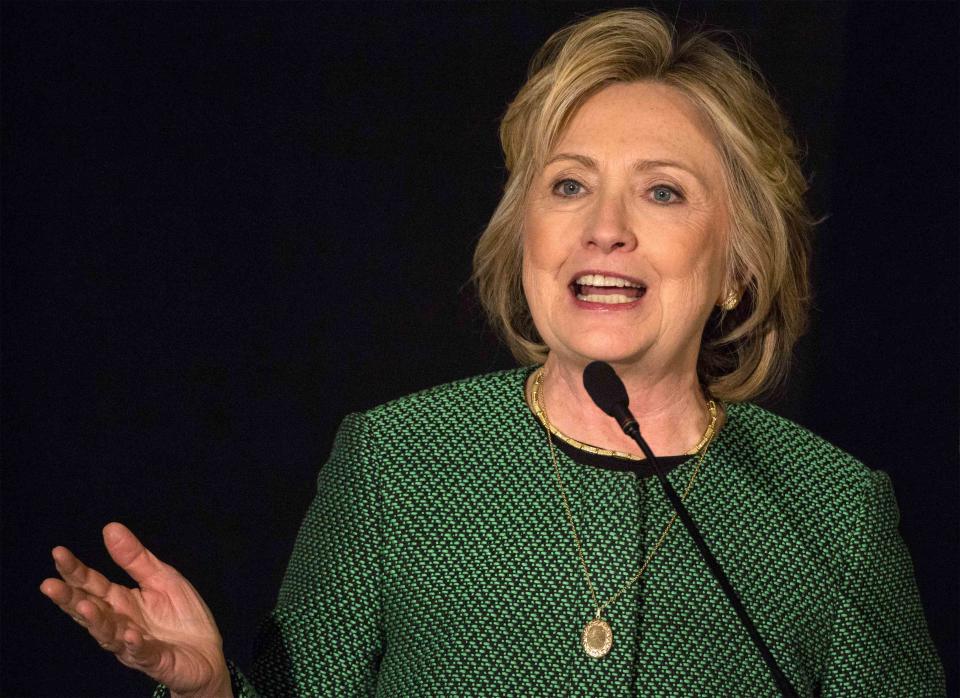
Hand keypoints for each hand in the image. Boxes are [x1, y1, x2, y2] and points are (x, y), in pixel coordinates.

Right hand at [40, 523, 232, 697]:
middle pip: (90, 610)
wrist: (207, 650)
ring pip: (109, 634)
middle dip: (69, 599)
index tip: (58, 552)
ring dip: (96, 621)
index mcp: (121, 601)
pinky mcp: (156, 660)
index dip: (75, 570)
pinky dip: (135, 645)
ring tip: (85, 605)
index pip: (91, 584)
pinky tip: (130, 634)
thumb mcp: (161, 578)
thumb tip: (110, 527)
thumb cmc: (180, 614)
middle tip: (49, 585)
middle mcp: (120, 623)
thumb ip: (135, 558)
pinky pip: (143, 653)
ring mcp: (134, 644)